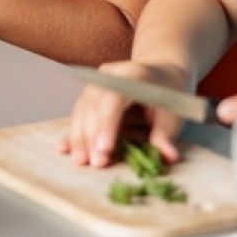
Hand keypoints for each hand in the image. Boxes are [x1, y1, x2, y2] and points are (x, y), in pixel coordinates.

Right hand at [57, 60, 191, 168]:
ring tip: (80, 161)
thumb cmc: (168, 95)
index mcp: (132, 75)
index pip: (114, 98)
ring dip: (79, 137)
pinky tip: (63, 149)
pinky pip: (78, 114)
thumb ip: (166, 133)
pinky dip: (72, 133)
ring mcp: (95, 83)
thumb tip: (167, 156)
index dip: (107, 123)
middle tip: (96, 163)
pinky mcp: (89, 95)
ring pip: (81, 110)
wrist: (160, 72)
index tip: (105, 148)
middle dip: (92, 137)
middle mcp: (109, 76)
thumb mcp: (174, 112)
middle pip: (93, 106)